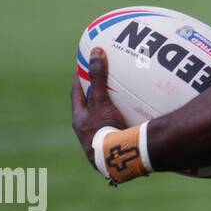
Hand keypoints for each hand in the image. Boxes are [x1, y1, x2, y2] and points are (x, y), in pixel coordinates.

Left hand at [70, 48, 128, 168]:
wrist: (113, 160)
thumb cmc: (103, 129)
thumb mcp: (100, 101)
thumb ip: (99, 78)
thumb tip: (96, 51)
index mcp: (79, 120)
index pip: (76, 96)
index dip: (79, 82)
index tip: (82, 71)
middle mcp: (85, 131)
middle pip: (88, 110)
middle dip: (94, 99)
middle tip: (104, 85)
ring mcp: (98, 142)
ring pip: (101, 124)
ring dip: (108, 115)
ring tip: (121, 106)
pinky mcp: (111, 151)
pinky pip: (116, 134)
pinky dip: (122, 127)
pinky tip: (134, 125)